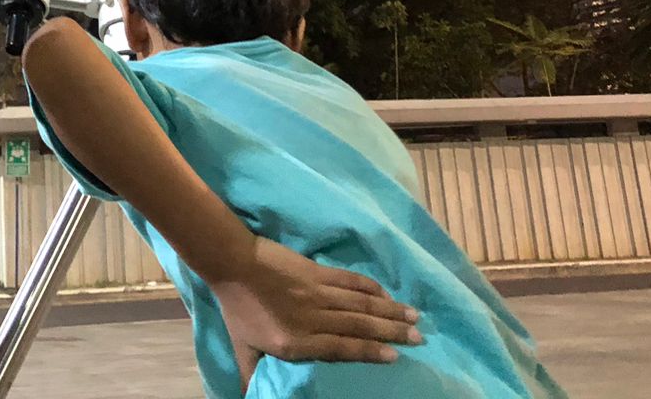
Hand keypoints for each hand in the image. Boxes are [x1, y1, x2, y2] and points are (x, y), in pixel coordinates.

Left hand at [206, 236, 420, 385]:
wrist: (232, 264)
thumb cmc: (237, 308)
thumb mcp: (242, 348)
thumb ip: (253, 373)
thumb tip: (248, 396)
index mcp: (297, 342)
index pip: (342, 348)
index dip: (370, 351)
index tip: (395, 356)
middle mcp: (312, 318)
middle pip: (358, 325)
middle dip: (391, 331)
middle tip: (419, 337)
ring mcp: (316, 292)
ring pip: (359, 303)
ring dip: (388, 309)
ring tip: (413, 316)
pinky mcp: (316, 272)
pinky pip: (348, 280)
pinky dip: (369, 287)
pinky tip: (386, 293)